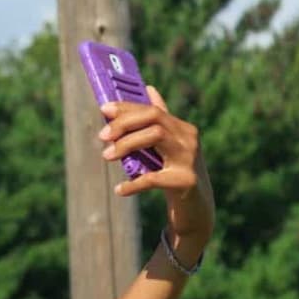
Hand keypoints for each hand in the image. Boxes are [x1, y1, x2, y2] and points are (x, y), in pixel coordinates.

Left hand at [100, 86, 214, 256]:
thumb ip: (158, 121)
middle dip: (124, 124)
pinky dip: (134, 183)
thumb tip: (149, 88)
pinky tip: (120, 189)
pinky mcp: (186, 182)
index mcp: (182, 128)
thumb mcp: (167, 146)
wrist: (196, 209)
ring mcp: (190, 159)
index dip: (126, 108)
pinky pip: (154, 178)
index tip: (103, 109)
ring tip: (106, 156)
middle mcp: (189, 139)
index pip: (152, 110)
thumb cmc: (175, 174)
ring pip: (156, 137)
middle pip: (154, 118)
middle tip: (101, 137)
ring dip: (126, 145)